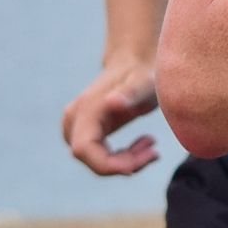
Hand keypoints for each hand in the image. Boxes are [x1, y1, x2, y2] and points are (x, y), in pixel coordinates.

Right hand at [62, 57, 162, 174]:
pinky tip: (143, 144)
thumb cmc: (142, 72)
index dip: (109, 165)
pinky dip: (121, 158)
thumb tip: (112, 102)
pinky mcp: (85, 131)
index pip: (84, 150)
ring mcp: (75, 126)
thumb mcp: (144, 82)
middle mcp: (74, 119)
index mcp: (87, 110)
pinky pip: (99, 156)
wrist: (135, 61)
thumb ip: (131, 92)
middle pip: (91, 160)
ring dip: (123, 162)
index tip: (140, 162)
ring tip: (150, 144)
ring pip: (95, 161)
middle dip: (123, 164)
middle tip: (153, 151)